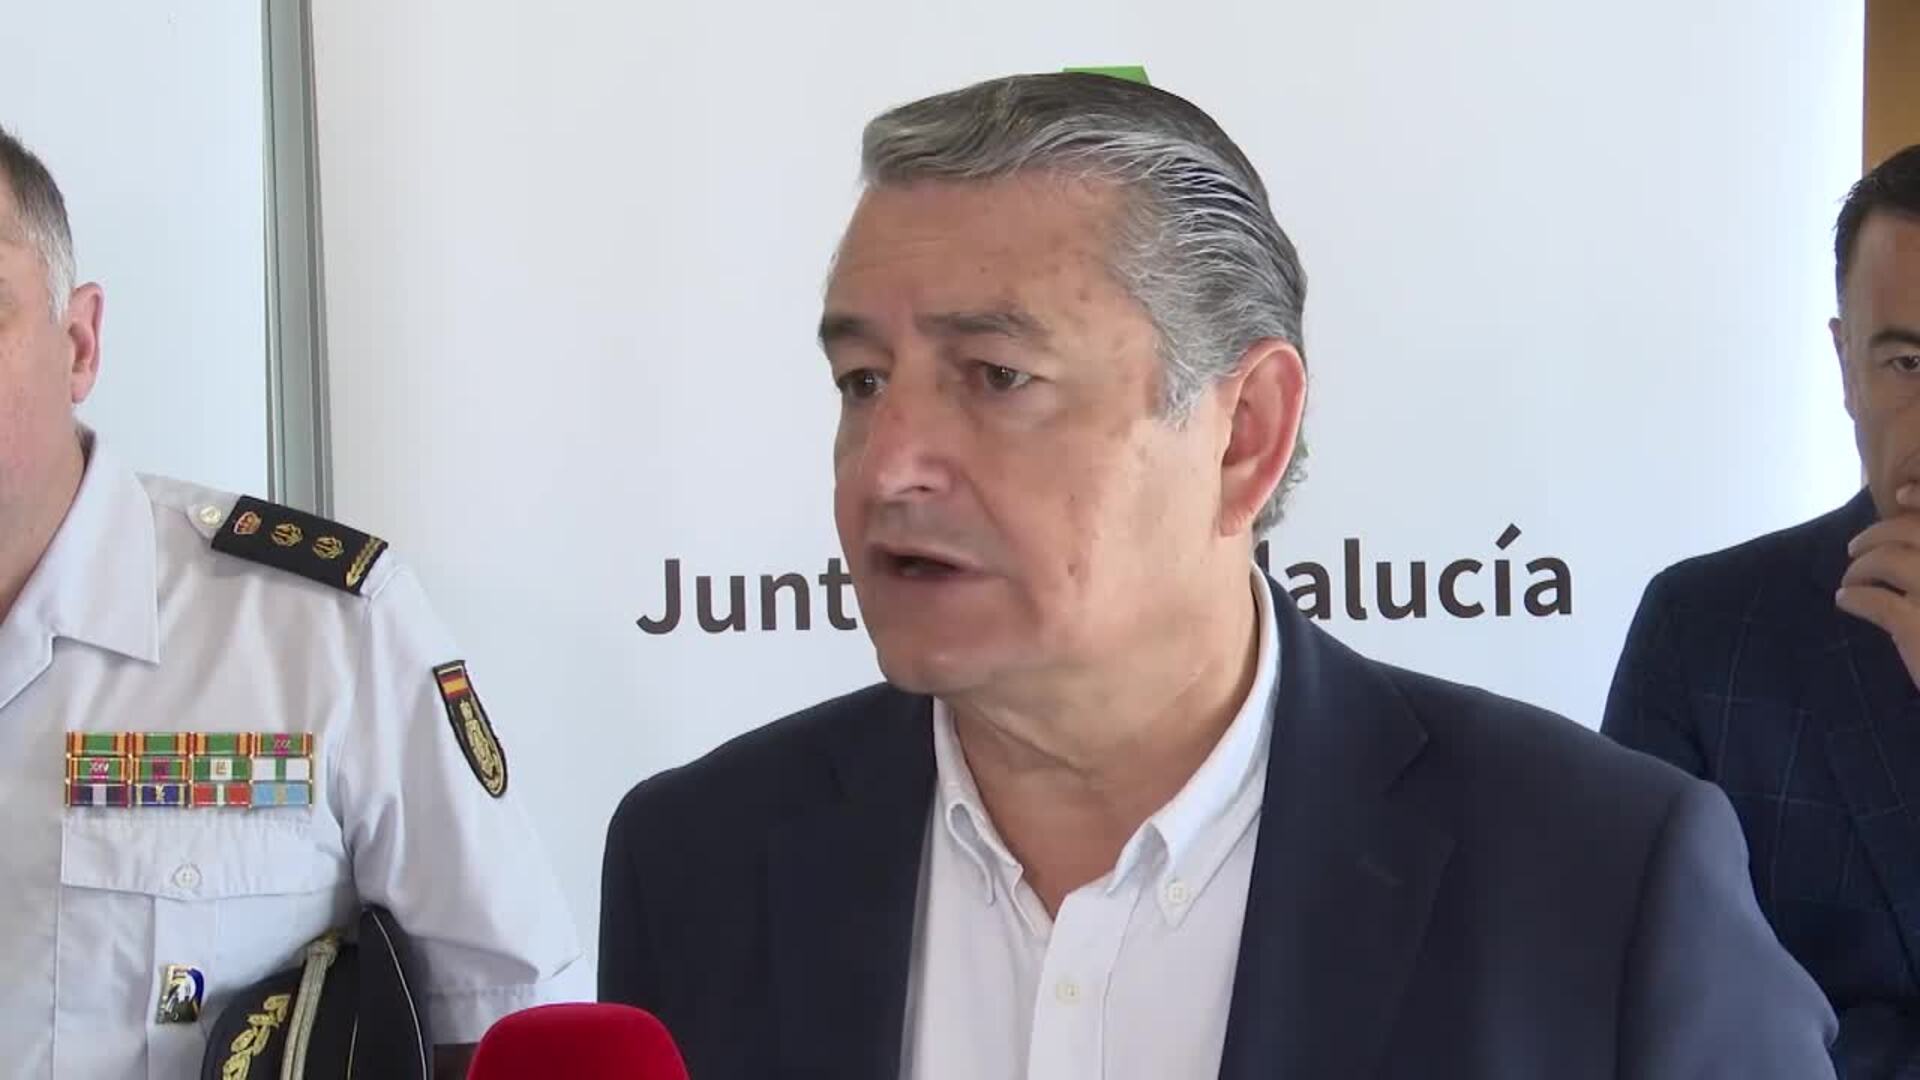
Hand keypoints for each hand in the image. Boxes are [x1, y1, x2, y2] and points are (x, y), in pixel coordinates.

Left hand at [1837, 488, 1919, 689]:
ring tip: (1850, 577)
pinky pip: (1875, 601)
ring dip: (1861, 565)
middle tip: (1854, 547)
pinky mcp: (1919, 629)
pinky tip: (1845, 600)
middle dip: (1876, 533)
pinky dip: (1855, 597)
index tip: (1898, 493)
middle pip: (1911, 532)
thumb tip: (1912, 518)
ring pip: (1888, 560)